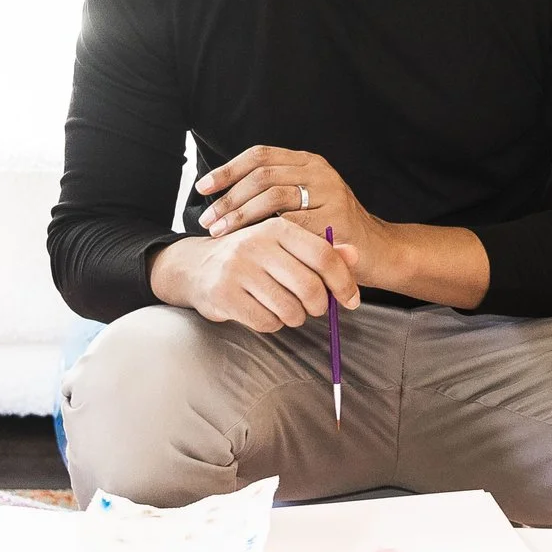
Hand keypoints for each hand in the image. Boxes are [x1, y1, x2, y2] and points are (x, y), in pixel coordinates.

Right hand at [155, 219, 359, 332]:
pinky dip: (272, 324)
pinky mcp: (224, 295)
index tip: (352, 301)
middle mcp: (256, 243)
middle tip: (314, 308)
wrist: (196, 266)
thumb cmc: (250, 257)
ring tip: (285, 308)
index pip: (323, 254)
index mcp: (277, 227)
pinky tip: (263, 311)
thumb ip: (320, 250)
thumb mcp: (283, 246)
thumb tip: (355, 254)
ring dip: (295, 317)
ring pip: (290, 309)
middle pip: (310, 286)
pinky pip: (266, 322)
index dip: (343, 282)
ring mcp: (238, 269)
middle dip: (319, 305)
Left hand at [195, 146, 391, 288]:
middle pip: (262, 175)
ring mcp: (330, 193)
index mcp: (307, 161)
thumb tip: (223, 193)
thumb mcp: (304, 200)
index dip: (227, 170)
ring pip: (273, 196)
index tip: (203, 188)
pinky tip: (250, 246)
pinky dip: (266, 234)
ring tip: (221, 233)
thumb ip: (274, 191)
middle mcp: (319, 171)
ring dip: (241, 216)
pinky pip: (292, 224)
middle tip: (207, 220)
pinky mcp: (336, 219)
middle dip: (229, 198)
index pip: (259, 155)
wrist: (376, 249)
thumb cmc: (330, 228)